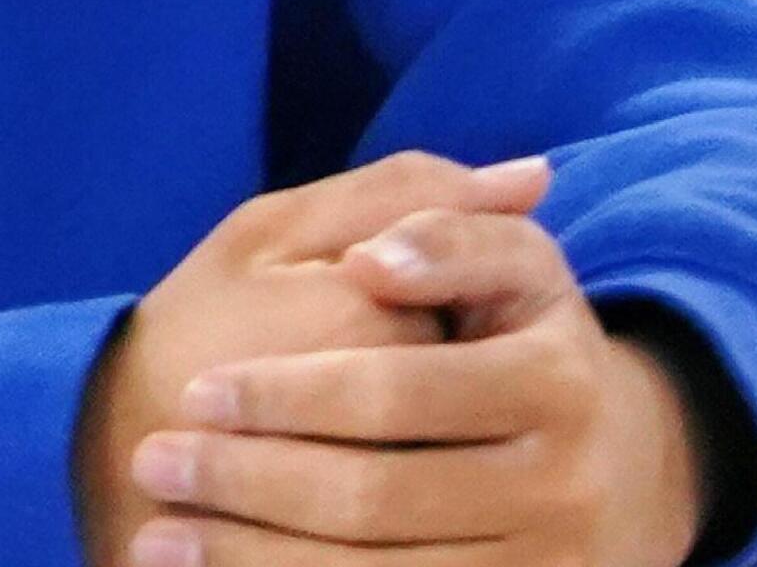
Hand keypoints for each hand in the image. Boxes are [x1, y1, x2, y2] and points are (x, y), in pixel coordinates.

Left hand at [121, 183, 715, 566]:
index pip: (399, 392)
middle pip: (376, 495)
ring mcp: (549, 560)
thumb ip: (439, 222)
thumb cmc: (509, 341)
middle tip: (151, 463)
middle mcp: (569, 483)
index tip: (194, 392)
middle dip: (248, 480)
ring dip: (253, 555)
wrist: (606, 469)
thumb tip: (373, 258)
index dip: (288, 396)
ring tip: (157, 540)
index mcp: (561, 379)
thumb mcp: (504, 264)